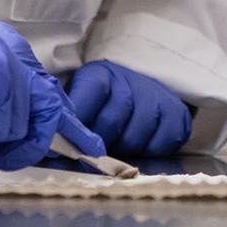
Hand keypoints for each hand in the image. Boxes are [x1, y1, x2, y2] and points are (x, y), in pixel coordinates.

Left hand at [66, 60, 192, 158]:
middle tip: (89, 153)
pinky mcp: (176, 116)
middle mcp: (131, 81)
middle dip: (98, 142)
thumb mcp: (82, 95)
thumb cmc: (105, 99)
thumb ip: (69, 114)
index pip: (92, 92)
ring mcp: (156, 98)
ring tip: (114, 148)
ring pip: (134, 137)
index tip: (67, 140)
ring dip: (121, 150)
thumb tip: (50, 139)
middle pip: (112, 120)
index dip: (80, 118)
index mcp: (102, 74)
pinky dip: (147, 153)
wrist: (145, 84)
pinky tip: (138, 147)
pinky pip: (160, 146)